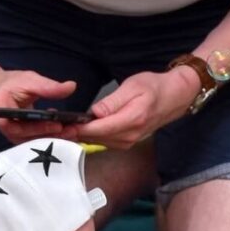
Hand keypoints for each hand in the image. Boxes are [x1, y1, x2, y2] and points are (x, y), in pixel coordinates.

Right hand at [0, 71, 78, 144]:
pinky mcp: (23, 138)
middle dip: (52, 135)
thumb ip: (48, 86)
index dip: (37, 128)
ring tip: (73, 132)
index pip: (18, 127)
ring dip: (54, 138)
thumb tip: (71, 86)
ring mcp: (15, 136)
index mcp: (0, 116)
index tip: (57, 124)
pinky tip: (67, 132)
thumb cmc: (12, 84)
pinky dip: (52, 137)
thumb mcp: (29, 80)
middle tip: (72, 130)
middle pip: (29, 138)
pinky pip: (38, 140)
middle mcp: (6, 130)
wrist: (2, 91)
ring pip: (35, 142)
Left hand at [57, 67, 200, 149]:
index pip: (97, 129)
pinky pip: (102, 141)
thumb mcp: (132, 87)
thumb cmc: (154, 87)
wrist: (174, 97)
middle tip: (55, 124)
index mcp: (131, 120)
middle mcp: (128, 137)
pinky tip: (81, 127)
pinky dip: (90, 135)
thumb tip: (94, 113)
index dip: (78, 127)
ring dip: (81, 134)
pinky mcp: (124, 143)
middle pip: (94, 138)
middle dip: (75, 131)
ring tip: (64, 125)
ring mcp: (127, 143)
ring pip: (96, 141)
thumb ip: (112, 102)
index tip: (62, 123)